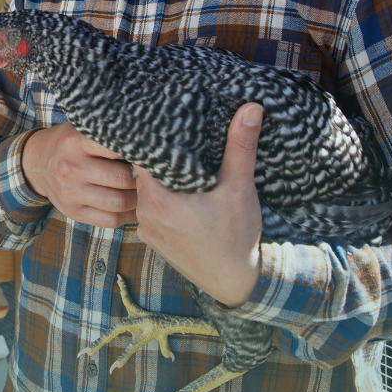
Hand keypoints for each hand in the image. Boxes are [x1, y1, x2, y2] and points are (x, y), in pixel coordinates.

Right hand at [21, 122, 136, 227]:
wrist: (35, 163)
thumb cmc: (67, 143)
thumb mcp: (81, 127)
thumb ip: (107, 130)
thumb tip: (146, 137)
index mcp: (75, 141)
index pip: (117, 147)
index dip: (138, 152)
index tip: (147, 154)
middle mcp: (71, 167)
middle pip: (122, 178)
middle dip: (140, 178)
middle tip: (147, 175)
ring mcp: (70, 192)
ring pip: (119, 202)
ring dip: (137, 199)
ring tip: (141, 190)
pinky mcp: (72, 211)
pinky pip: (110, 220)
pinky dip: (127, 215)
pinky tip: (130, 206)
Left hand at [133, 103, 263, 306]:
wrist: (237, 283)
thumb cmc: (237, 235)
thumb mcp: (240, 187)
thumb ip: (240, 146)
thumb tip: (250, 108)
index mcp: (158, 198)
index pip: (141, 156)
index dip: (149, 138)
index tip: (160, 123)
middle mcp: (144, 213)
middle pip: (141, 172)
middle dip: (157, 158)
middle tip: (171, 138)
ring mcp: (146, 229)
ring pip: (145, 192)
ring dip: (159, 180)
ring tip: (175, 163)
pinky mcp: (152, 240)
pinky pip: (150, 211)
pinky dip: (160, 200)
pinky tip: (178, 193)